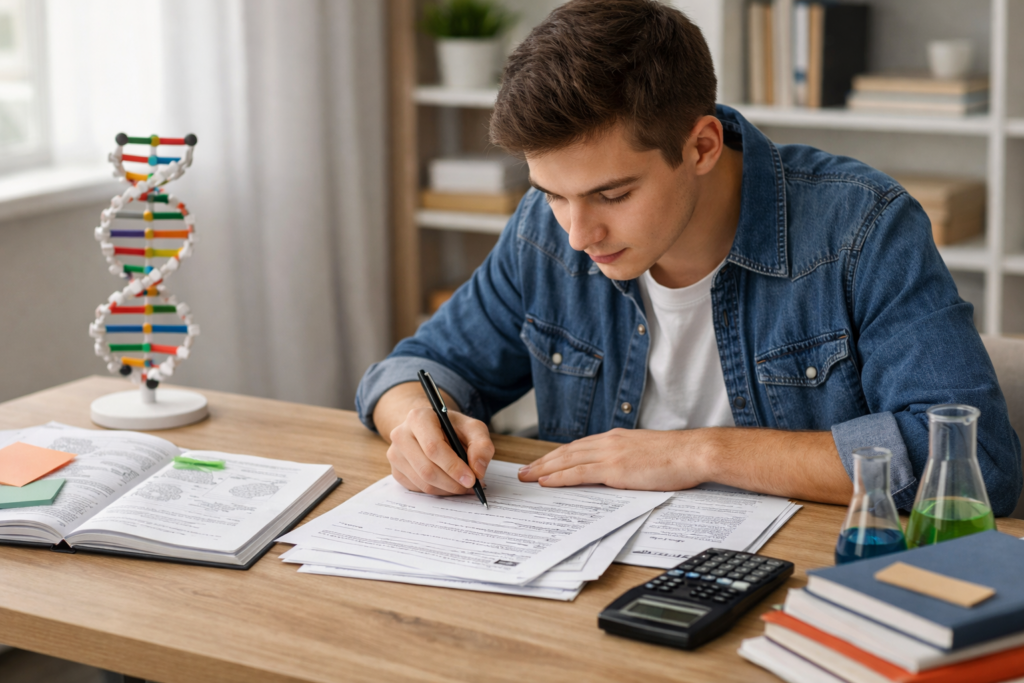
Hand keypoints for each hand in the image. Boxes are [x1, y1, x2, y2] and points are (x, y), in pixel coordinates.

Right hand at [386, 405, 494, 495]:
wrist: (431, 428)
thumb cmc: (452, 428)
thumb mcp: (473, 428)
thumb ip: (481, 446)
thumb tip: (478, 470)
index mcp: (419, 418)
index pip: (433, 447)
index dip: (453, 466)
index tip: (471, 479)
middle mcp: (401, 435)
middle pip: (427, 469)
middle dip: (452, 483)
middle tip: (471, 486)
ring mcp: (395, 454)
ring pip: (423, 483)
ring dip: (447, 489)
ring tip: (463, 485)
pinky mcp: (396, 471)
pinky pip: (418, 489)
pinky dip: (438, 491)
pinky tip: (450, 484)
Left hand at [516, 428, 708, 490]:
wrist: (694, 452)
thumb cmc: (678, 456)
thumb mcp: (646, 453)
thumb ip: (628, 459)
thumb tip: (618, 472)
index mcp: (616, 438)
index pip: (579, 447)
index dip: (558, 455)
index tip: (543, 462)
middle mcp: (609, 442)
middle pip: (566, 452)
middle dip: (543, 462)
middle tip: (523, 471)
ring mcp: (610, 454)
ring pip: (567, 461)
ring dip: (543, 469)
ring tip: (526, 477)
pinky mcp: (615, 468)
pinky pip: (579, 473)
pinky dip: (559, 477)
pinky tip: (545, 481)